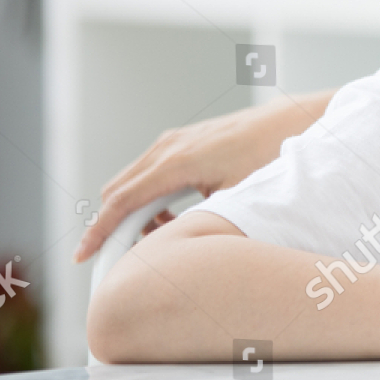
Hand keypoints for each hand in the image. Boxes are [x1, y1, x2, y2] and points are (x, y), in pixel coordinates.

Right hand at [73, 91, 334, 262]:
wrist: (295, 121)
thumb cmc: (271, 157)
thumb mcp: (236, 197)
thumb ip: (200, 221)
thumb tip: (175, 246)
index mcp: (176, 161)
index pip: (121, 201)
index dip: (99, 232)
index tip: (83, 256)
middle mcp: (169, 146)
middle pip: (117, 190)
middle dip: (112, 225)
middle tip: (121, 257)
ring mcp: (176, 140)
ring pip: (133, 181)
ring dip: (134, 211)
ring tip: (156, 239)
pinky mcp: (187, 140)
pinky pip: (151, 172)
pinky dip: (149, 197)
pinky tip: (173, 217)